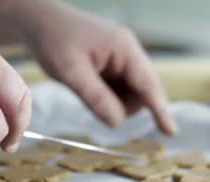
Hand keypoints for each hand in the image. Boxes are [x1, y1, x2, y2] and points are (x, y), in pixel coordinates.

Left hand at [19, 1, 176, 134]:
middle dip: (123, 105)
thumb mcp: (70, 72)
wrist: (38, 22)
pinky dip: (107, 96)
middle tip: (88, 96)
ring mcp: (122, 58)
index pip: (149, 86)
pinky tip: (87, 85)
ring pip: (131, 94)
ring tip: (84, 86)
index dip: (160, 110)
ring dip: (113, 102)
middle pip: (143, 92)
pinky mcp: (113, 65)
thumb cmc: (54, 40)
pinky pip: (119, 89)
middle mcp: (129, 53)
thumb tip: (118, 123)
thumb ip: (96, 98)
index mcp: (125, 49)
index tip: (171, 132)